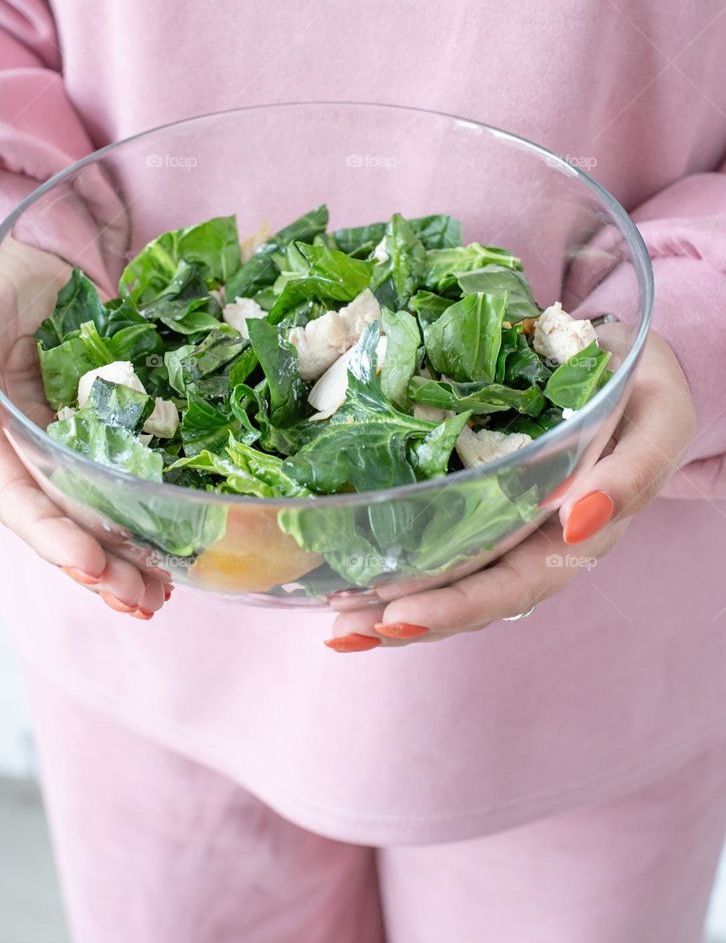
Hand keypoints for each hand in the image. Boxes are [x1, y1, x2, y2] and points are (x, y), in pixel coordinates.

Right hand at [0, 239, 169, 619]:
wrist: (37, 255)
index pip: (20, 498)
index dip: (54, 536)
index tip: (94, 565)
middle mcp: (33, 449)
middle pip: (65, 521)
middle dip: (102, 567)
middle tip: (146, 601)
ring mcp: (75, 441)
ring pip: (100, 512)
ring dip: (130, 558)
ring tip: (165, 594)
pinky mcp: (115, 425)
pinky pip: (134, 475)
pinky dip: (154, 511)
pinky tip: (179, 546)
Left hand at [327, 329, 696, 651]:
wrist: (634, 363)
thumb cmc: (647, 392)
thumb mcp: (658, 422)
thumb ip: (633, 472)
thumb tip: (582, 519)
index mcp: (577, 536)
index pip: (512, 586)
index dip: (456, 605)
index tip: (399, 616)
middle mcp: (534, 541)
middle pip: (467, 596)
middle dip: (405, 617)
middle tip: (343, 631)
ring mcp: (504, 524)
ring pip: (446, 577)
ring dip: (389, 603)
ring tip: (335, 622)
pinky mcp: (478, 496)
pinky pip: (436, 535)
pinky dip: (392, 555)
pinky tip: (346, 568)